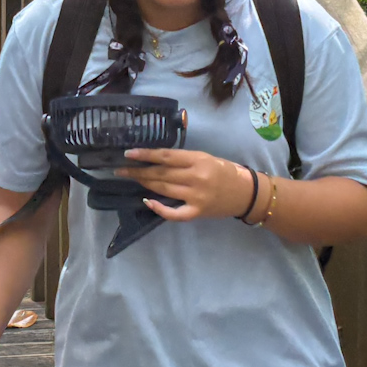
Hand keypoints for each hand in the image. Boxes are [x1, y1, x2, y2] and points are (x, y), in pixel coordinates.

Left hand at [119, 149, 255, 221]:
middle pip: (161, 173)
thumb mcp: (206, 158)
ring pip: (163, 189)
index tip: (128, 154)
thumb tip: (156, 160)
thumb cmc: (225, 172)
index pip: (166, 156)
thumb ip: (184, 160)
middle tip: (120, 170)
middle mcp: (196, 177)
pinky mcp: (197, 212)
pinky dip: (159, 208)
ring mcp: (196, 196)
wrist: (245, 193)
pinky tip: (147, 202)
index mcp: (199, 160)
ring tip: (132, 179)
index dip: (145, 155)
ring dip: (145, 184)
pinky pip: (174, 213)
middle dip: (139, 171)